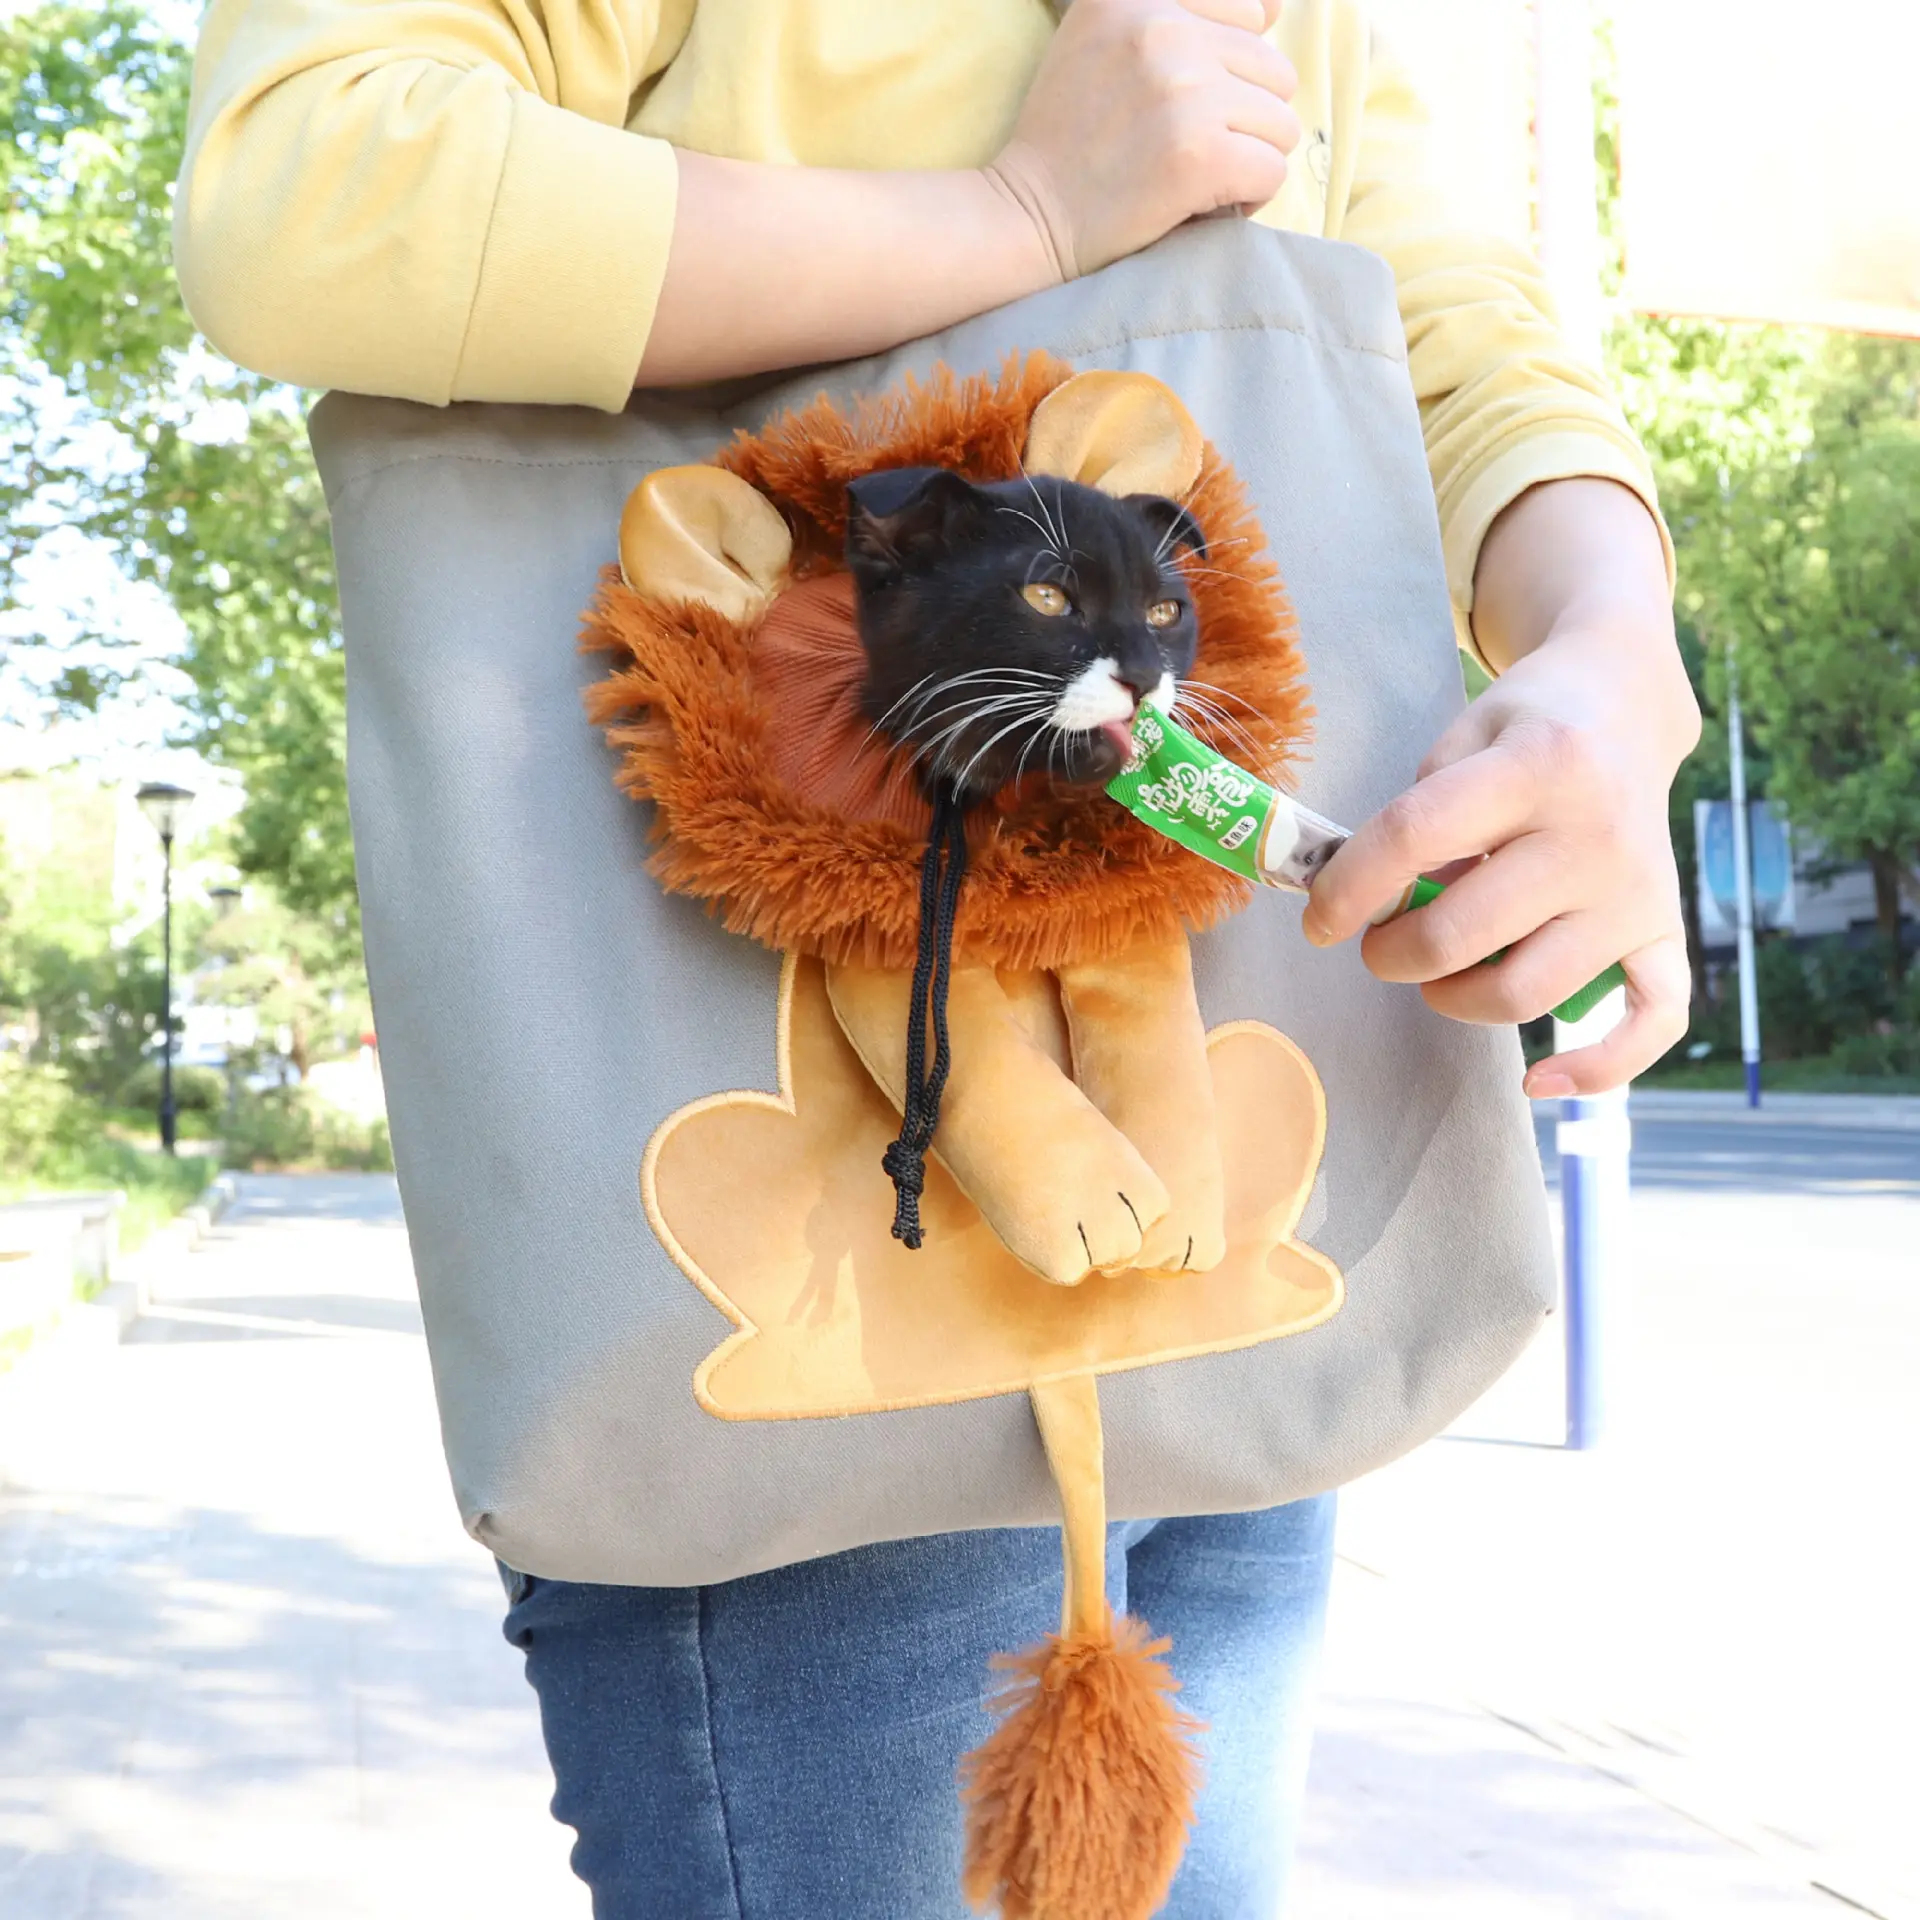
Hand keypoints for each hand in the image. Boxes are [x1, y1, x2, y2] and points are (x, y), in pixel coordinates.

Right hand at [989, 0, 1300, 278]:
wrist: (1027, 214)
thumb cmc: (1070, 138)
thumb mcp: (1101, 39)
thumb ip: (1176, 13)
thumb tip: (1276, 8)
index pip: (1250, 15)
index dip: (1230, 72)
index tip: (1185, 106)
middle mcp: (1161, 29)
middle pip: (1273, 72)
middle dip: (1244, 118)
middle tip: (1189, 148)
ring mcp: (1184, 92)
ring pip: (1280, 122)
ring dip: (1249, 157)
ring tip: (1195, 174)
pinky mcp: (1200, 154)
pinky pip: (1272, 170)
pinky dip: (1249, 196)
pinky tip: (1204, 201)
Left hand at [1300, 480, 1700, 1095]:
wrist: (1624, 708)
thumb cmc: (1524, 730)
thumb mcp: (1461, 739)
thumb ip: (1416, 817)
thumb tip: (1365, 904)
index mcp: (1536, 766)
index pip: (1415, 838)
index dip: (1348, 889)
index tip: (1318, 919)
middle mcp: (1595, 834)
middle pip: (1462, 933)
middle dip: (1390, 953)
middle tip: (1375, 944)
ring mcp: (1636, 892)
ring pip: (1526, 991)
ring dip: (1453, 999)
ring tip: (1431, 973)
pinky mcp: (1664, 931)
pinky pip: (1649, 1022)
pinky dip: (1595, 1068)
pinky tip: (1539, 1080)